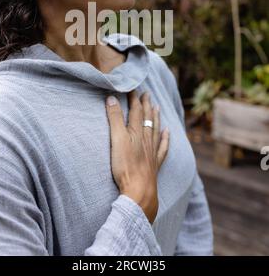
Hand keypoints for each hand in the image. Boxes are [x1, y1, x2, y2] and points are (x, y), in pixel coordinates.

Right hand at [105, 90, 169, 223]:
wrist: (139, 191)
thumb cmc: (125, 165)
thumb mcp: (116, 139)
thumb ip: (114, 118)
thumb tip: (112, 98)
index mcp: (136, 131)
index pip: (135, 110)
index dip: (134, 98)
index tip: (133, 87)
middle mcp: (146, 138)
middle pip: (147, 118)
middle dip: (146, 104)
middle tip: (147, 93)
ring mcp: (152, 151)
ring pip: (155, 129)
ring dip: (155, 117)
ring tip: (157, 107)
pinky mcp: (154, 163)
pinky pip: (162, 147)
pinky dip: (165, 138)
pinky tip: (167, 133)